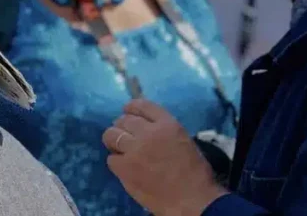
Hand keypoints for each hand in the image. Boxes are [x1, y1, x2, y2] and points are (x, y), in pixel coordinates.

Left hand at [102, 99, 227, 215]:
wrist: (193, 201)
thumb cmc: (195, 174)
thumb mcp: (184, 142)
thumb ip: (163, 132)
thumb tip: (144, 128)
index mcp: (168, 125)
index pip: (142, 105)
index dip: (131, 107)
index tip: (127, 111)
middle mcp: (148, 133)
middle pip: (123, 120)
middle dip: (122, 126)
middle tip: (125, 135)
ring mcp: (134, 150)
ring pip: (111, 135)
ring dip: (114, 141)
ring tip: (120, 149)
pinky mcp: (125, 168)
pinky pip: (111, 159)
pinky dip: (117, 162)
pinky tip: (125, 168)